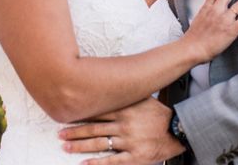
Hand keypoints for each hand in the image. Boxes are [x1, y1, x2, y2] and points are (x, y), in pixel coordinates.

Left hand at [59, 97, 183, 164]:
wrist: (178, 130)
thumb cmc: (159, 114)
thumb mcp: (143, 98)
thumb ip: (127, 93)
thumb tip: (111, 81)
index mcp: (125, 110)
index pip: (97, 112)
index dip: (80, 115)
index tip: (66, 117)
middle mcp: (124, 125)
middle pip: (94, 129)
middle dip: (74, 132)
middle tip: (60, 134)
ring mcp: (128, 141)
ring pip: (99, 144)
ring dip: (80, 146)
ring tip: (66, 147)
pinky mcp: (134, 157)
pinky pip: (112, 161)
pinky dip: (97, 163)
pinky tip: (84, 164)